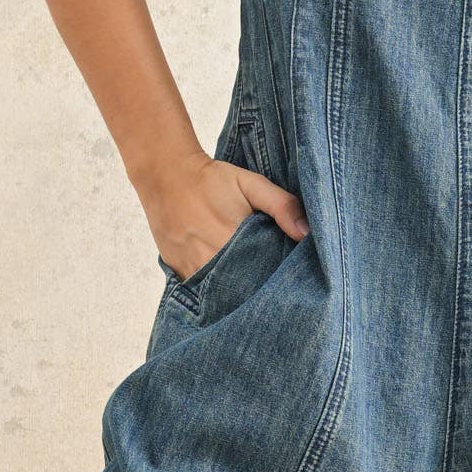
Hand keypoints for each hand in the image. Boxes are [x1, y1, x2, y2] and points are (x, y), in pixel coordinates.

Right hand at [147, 156, 307, 281]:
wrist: (165, 174)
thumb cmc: (211, 180)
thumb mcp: (250, 184)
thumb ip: (281, 205)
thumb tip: (306, 233)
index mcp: (232, 242)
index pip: (262, 279)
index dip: (274, 284)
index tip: (286, 284)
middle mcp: (210, 261)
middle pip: (241, 292)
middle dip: (255, 294)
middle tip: (270, 292)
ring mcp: (191, 269)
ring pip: (219, 296)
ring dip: (234, 296)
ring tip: (248, 293)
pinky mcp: (177, 272)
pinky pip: (198, 293)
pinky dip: (212, 292)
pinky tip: (223, 286)